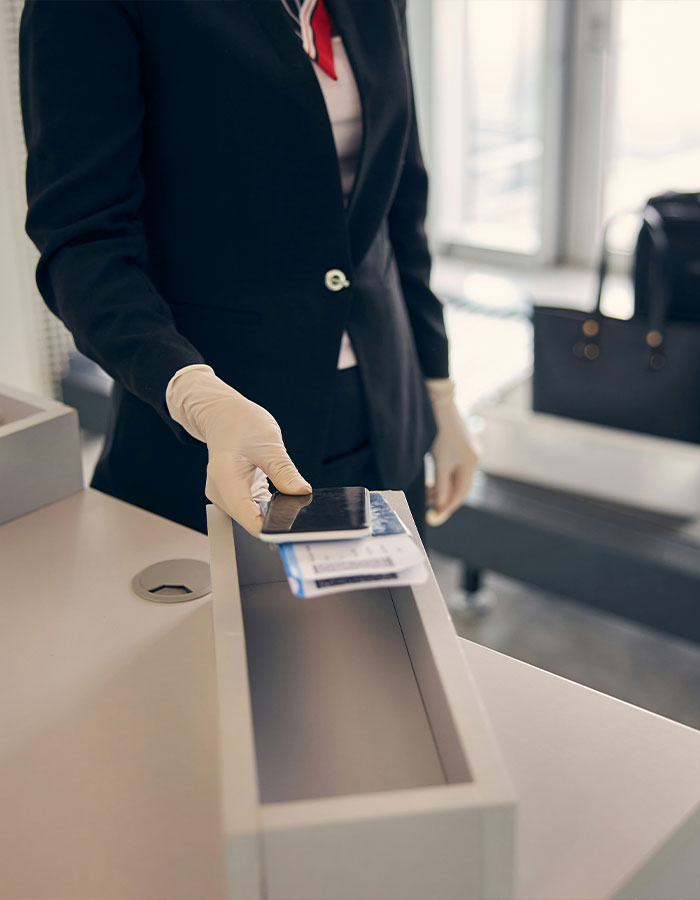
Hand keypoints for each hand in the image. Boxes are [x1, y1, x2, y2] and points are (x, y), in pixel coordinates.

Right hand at [166, 364, 310, 534]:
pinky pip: (254, 509)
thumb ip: (284, 470)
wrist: (224, 416)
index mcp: (224, 478)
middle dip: (276, 517)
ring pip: (254, 516)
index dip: (270, 526)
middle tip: (297, 502)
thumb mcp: (268, 442)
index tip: (292, 526)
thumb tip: (302, 492)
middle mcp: (220, 493)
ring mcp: (225, 497)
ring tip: (284, 490)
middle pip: (251, 520)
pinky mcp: (233, 497)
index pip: (247, 518)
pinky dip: (269, 505)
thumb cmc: (241, 424)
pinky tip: (277, 491)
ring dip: (273, 511)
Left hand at [425, 378, 478, 526]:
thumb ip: (442, 485)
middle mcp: (472, 458)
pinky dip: (441, 477)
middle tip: (427, 506)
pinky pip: (451, 469)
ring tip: (426, 493)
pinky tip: (431, 481)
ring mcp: (466, 451)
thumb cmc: (439, 430)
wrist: (437, 401)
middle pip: (458, 486)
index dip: (447, 508)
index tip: (433, 518)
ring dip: (440, 488)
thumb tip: (441, 505)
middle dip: (442, 498)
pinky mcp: (457, 445)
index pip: (460, 493)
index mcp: (471, 463)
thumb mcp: (440, 461)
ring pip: (453, 478)